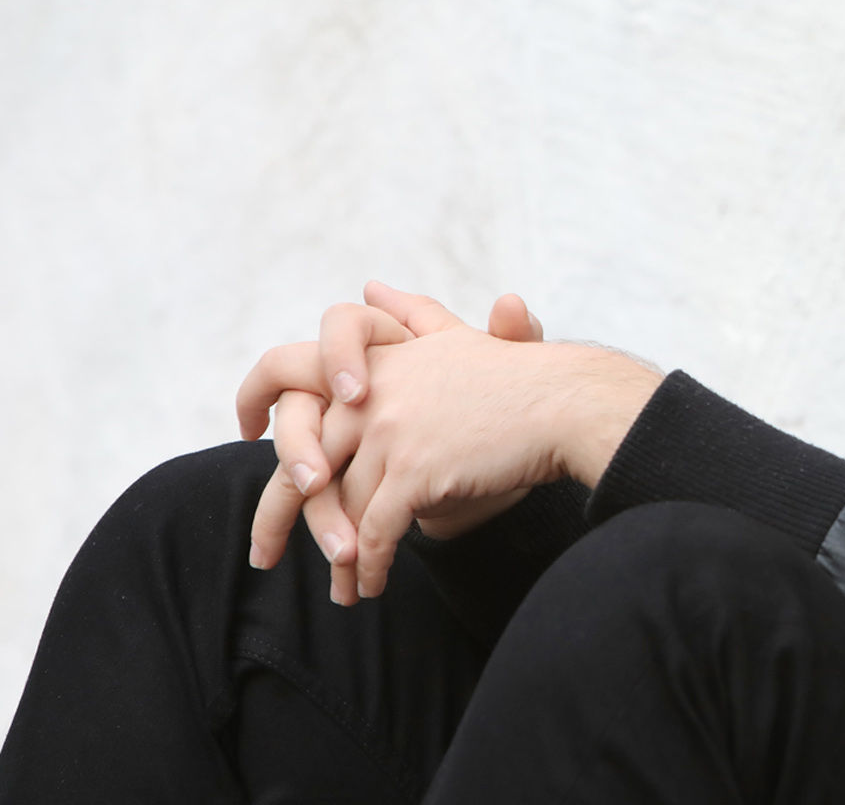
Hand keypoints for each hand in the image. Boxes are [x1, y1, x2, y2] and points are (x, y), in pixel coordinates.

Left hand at [239, 287, 555, 602]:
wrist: (566, 404)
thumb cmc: (521, 377)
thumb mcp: (457, 338)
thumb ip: (411, 316)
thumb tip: (372, 287)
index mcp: (376, 361)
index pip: (288, 371)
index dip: (255, 399)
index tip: (245, 434)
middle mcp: (372, 394)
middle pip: (299, 460)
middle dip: (276, 517)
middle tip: (262, 555)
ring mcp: (391, 432)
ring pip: (340, 506)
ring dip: (339, 557)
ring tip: (344, 590)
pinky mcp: (415, 473)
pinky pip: (376, 532)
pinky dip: (370, 566)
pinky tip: (371, 586)